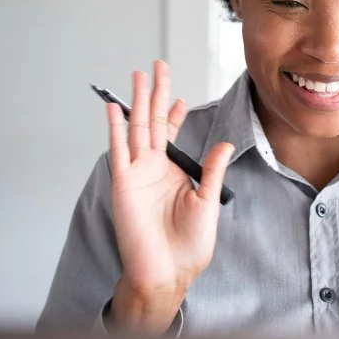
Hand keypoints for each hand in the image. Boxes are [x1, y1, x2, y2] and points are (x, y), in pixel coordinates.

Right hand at [107, 60, 233, 332]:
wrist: (167, 273)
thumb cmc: (187, 246)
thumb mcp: (208, 202)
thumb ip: (212, 171)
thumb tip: (224, 143)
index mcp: (173, 172)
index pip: (172, 135)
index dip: (174, 113)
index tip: (178, 96)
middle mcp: (153, 169)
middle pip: (153, 122)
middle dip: (155, 93)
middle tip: (157, 66)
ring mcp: (137, 174)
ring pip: (136, 128)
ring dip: (136, 101)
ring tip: (138, 76)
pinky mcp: (124, 183)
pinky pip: (118, 150)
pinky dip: (115, 128)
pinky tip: (115, 108)